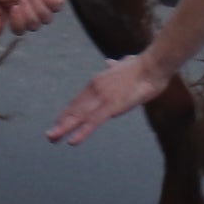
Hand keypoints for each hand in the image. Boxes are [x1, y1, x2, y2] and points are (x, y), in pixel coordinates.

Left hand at [49, 52, 168, 144]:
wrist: (153, 64)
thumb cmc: (142, 65)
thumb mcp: (124, 65)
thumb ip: (115, 66)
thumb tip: (110, 62)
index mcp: (97, 82)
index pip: (79, 101)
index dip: (68, 113)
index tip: (59, 122)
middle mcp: (95, 89)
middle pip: (75, 109)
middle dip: (62, 123)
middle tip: (49, 136)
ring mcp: (102, 98)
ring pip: (79, 116)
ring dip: (64, 129)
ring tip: (52, 138)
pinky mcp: (112, 106)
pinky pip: (94, 122)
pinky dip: (82, 132)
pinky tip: (72, 141)